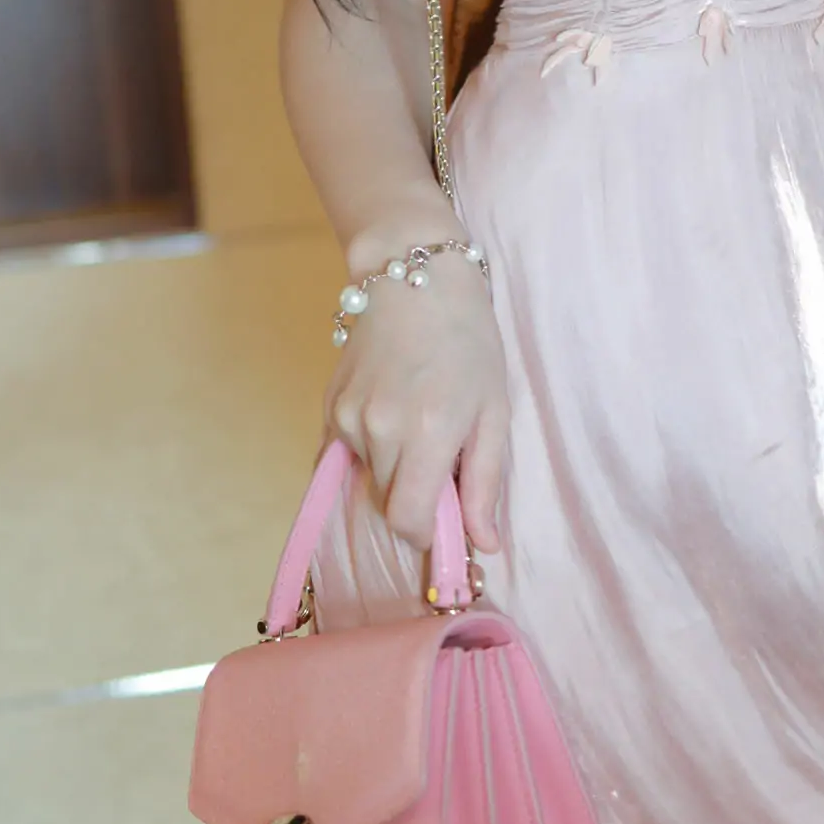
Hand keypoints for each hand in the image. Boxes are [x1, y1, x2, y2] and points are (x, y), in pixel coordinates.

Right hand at [323, 251, 509, 557]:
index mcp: (429, 433)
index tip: (444, 517)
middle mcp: (380, 429)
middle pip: (385, 504)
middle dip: (413, 498)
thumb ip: (485, 483)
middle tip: (439, 460)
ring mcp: (348, 417)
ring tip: (417, 425)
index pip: (408, 521)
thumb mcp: (494, 412)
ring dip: (391, 471)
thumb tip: (485, 546)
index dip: (427, 532)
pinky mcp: (329, 406)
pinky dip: (367, 453)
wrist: (415, 277)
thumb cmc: (469, 343)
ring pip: (365, 479)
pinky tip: (389, 421)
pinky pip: (343, 456)